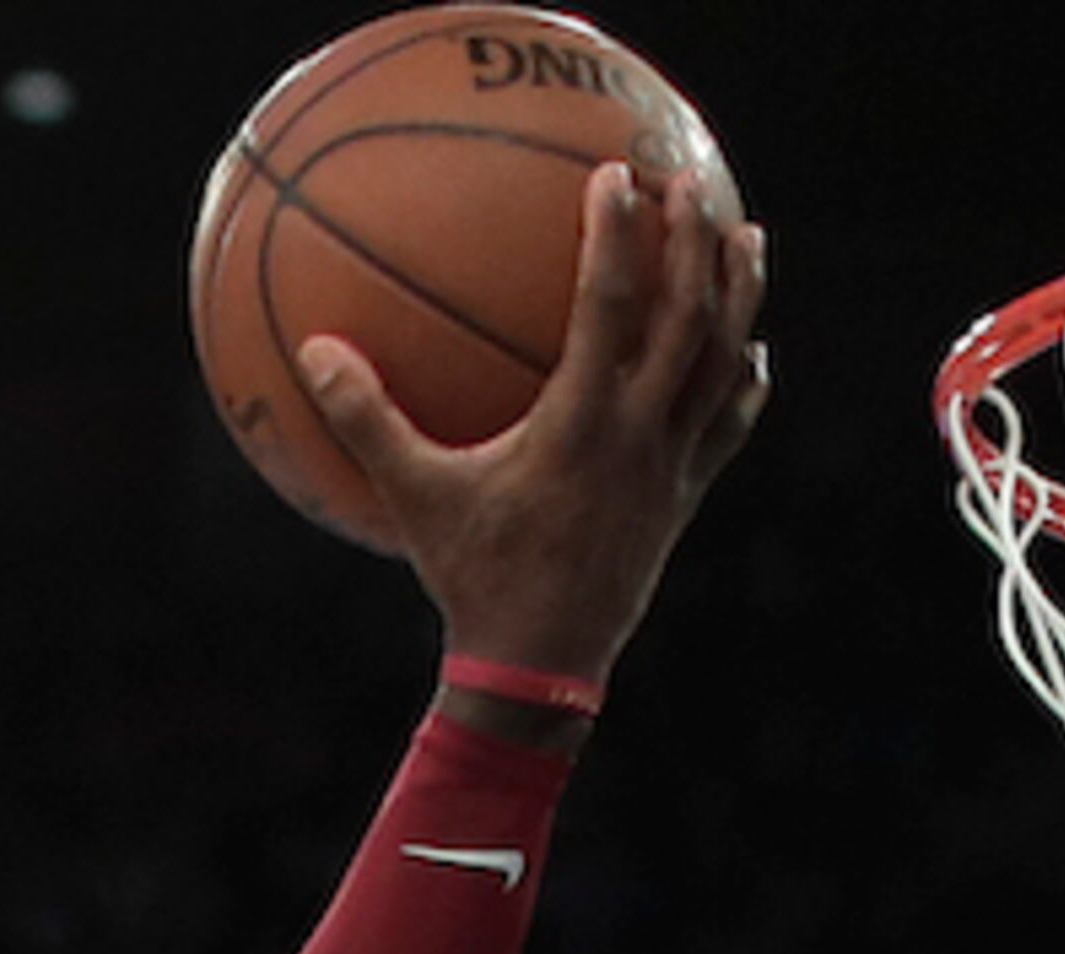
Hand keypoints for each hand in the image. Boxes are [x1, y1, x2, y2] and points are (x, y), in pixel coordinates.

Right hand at [296, 164, 769, 687]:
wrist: (541, 670)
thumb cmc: (473, 577)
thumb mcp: (413, 496)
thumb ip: (366, 419)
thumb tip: (314, 349)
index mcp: (581, 422)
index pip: (609, 304)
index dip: (616, 233)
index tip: (616, 172)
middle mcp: (641, 435)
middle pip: (688, 319)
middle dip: (696, 242)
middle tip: (693, 179)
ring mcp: (671, 468)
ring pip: (724, 364)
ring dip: (738, 296)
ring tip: (748, 237)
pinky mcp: (683, 499)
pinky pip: (728, 427)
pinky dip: (742, 381)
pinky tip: (750, 350)